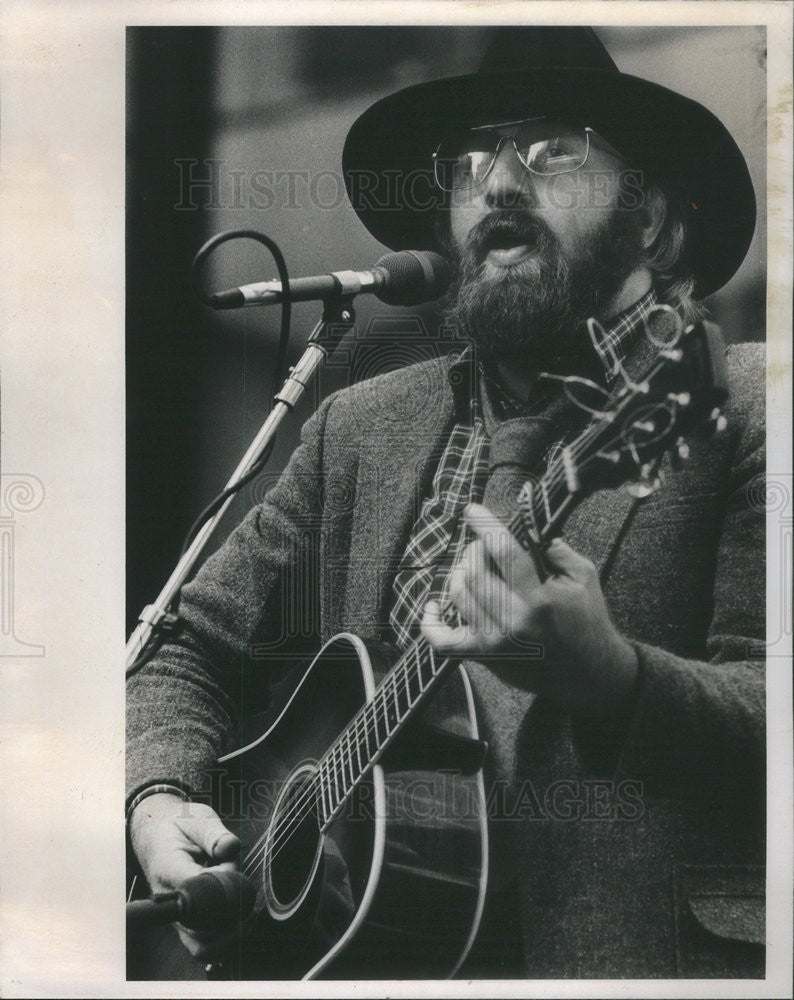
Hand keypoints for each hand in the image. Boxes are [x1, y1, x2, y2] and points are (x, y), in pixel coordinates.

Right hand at [128, 792, 240, 958]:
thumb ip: (214, 833)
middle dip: (231, 911)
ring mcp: (176, 916)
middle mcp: (169, 900)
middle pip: (201, 928)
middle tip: (244, 890)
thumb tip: (230, 848)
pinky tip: (242, 918)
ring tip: (246, 907)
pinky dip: (227, 940)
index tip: (233, 871)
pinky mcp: (185, 924)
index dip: (222, 886)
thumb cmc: (178, 827)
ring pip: (203, 946)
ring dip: (232, 930)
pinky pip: (204, 947)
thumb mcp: (196, 818)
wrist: (156, 837)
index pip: (195, 891)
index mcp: (169, 868)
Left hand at [420, 503, 638, 721]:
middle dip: (475, 549)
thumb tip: (527, 526)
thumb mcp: (584, 577)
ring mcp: (495, 643)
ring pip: (458, 595)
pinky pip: (443, 641)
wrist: (589, 674)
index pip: (503, 552)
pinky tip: (433, 605)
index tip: (472, 509)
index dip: (484, 525)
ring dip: (460, 572)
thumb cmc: (587, 621)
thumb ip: (558, 549)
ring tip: (472, 567)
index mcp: (540, 601)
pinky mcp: (485, 658)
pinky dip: (431, 622)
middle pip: (474, 572)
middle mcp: (514, 623)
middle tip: (483, 545)